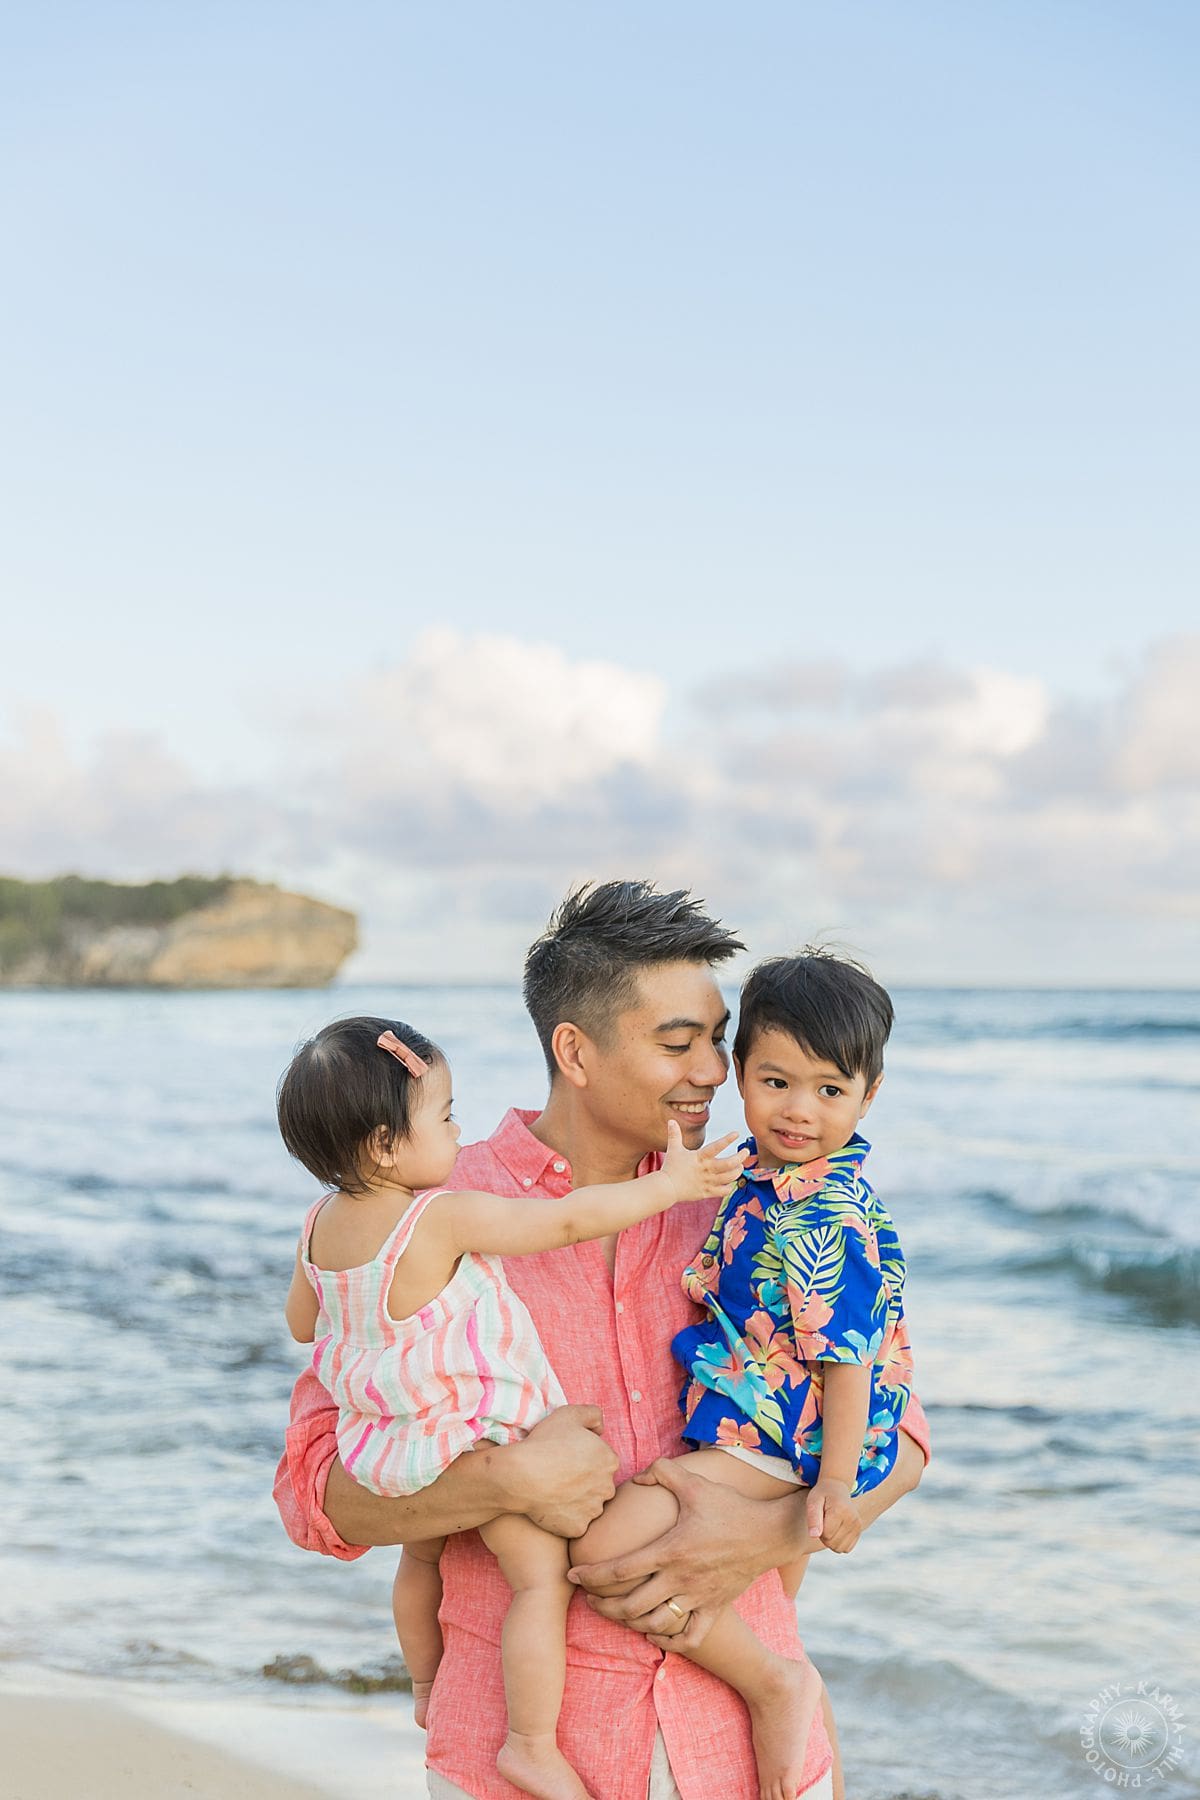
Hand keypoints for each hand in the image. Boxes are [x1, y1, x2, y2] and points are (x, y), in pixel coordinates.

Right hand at [504, 1406, 618, 1537]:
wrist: (521, 1475)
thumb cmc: (545, 1443)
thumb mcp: (569, 1414)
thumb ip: (593, 1415)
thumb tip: (600, 1428)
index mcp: (609, 1460)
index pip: (603, 1461)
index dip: (585, 1458)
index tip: (567, 1458)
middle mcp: (607, 1487)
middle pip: (598, 1485)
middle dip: (585, 1481)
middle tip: (560, 1475)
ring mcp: (593, 1510)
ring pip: (588, 1506)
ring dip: (576, 1501)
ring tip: (554, 1491)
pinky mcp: (578, 1528)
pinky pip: (574, 1524)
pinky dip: (565, 1518)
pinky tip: (550, 1506)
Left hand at [568, 1456, 789, 1651]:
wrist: (770, 1533)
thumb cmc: (730, 1506)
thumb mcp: (695, 1483)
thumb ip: (661, 1473)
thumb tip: (635, 1478)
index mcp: (671, 1549)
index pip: (622, 1569)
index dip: (592, 1575)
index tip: (572, 1575)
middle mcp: (681, 1578)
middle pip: (631, 1604)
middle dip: (603, 1605)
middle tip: (588, 1599)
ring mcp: (699, 1597)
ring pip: (656, 1624)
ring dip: (630, 1624)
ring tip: (617, 1614)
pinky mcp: (715, 1609)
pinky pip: (689, 1637)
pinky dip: (669, 1641)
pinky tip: (654, 1633)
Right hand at [660, 1120, 748, 1205]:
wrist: (666, 1188)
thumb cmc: (671, 1167)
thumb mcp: (673, 1149)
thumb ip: (675, 1135)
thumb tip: (671, 1120)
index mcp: (700, 1157)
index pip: (716, 1147)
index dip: (727, 1140)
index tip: (736, 1133)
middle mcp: (706, 1170)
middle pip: (728, 1164)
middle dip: (740, 1157)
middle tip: (745, 1152)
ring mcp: (707, 1182)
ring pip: (729, 1178)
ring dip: (737, 1171)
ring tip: (740, 1166)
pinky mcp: (707, 1193)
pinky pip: (723, 1191)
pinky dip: (729, 1187)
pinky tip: (731, 1182)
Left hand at [806, 1475, 860, 1552]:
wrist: (837, 1487)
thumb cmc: (822, 1495)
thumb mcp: (813, 1502)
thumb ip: (813, 1518)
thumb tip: (814, 1536)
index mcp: (840, 1510)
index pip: (825, 1535)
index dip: (818, 1530)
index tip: (818, 1518)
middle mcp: (852, 1518)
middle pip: (832, 1543)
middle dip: (824, 1537)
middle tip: (823, 1522)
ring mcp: (858, 1525)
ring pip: (840, 1549)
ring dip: (831, 1542)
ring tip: (829, 1526)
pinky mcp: (860, 1529)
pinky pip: (847, 1548)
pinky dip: (839, 1543)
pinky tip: (836, 1530)